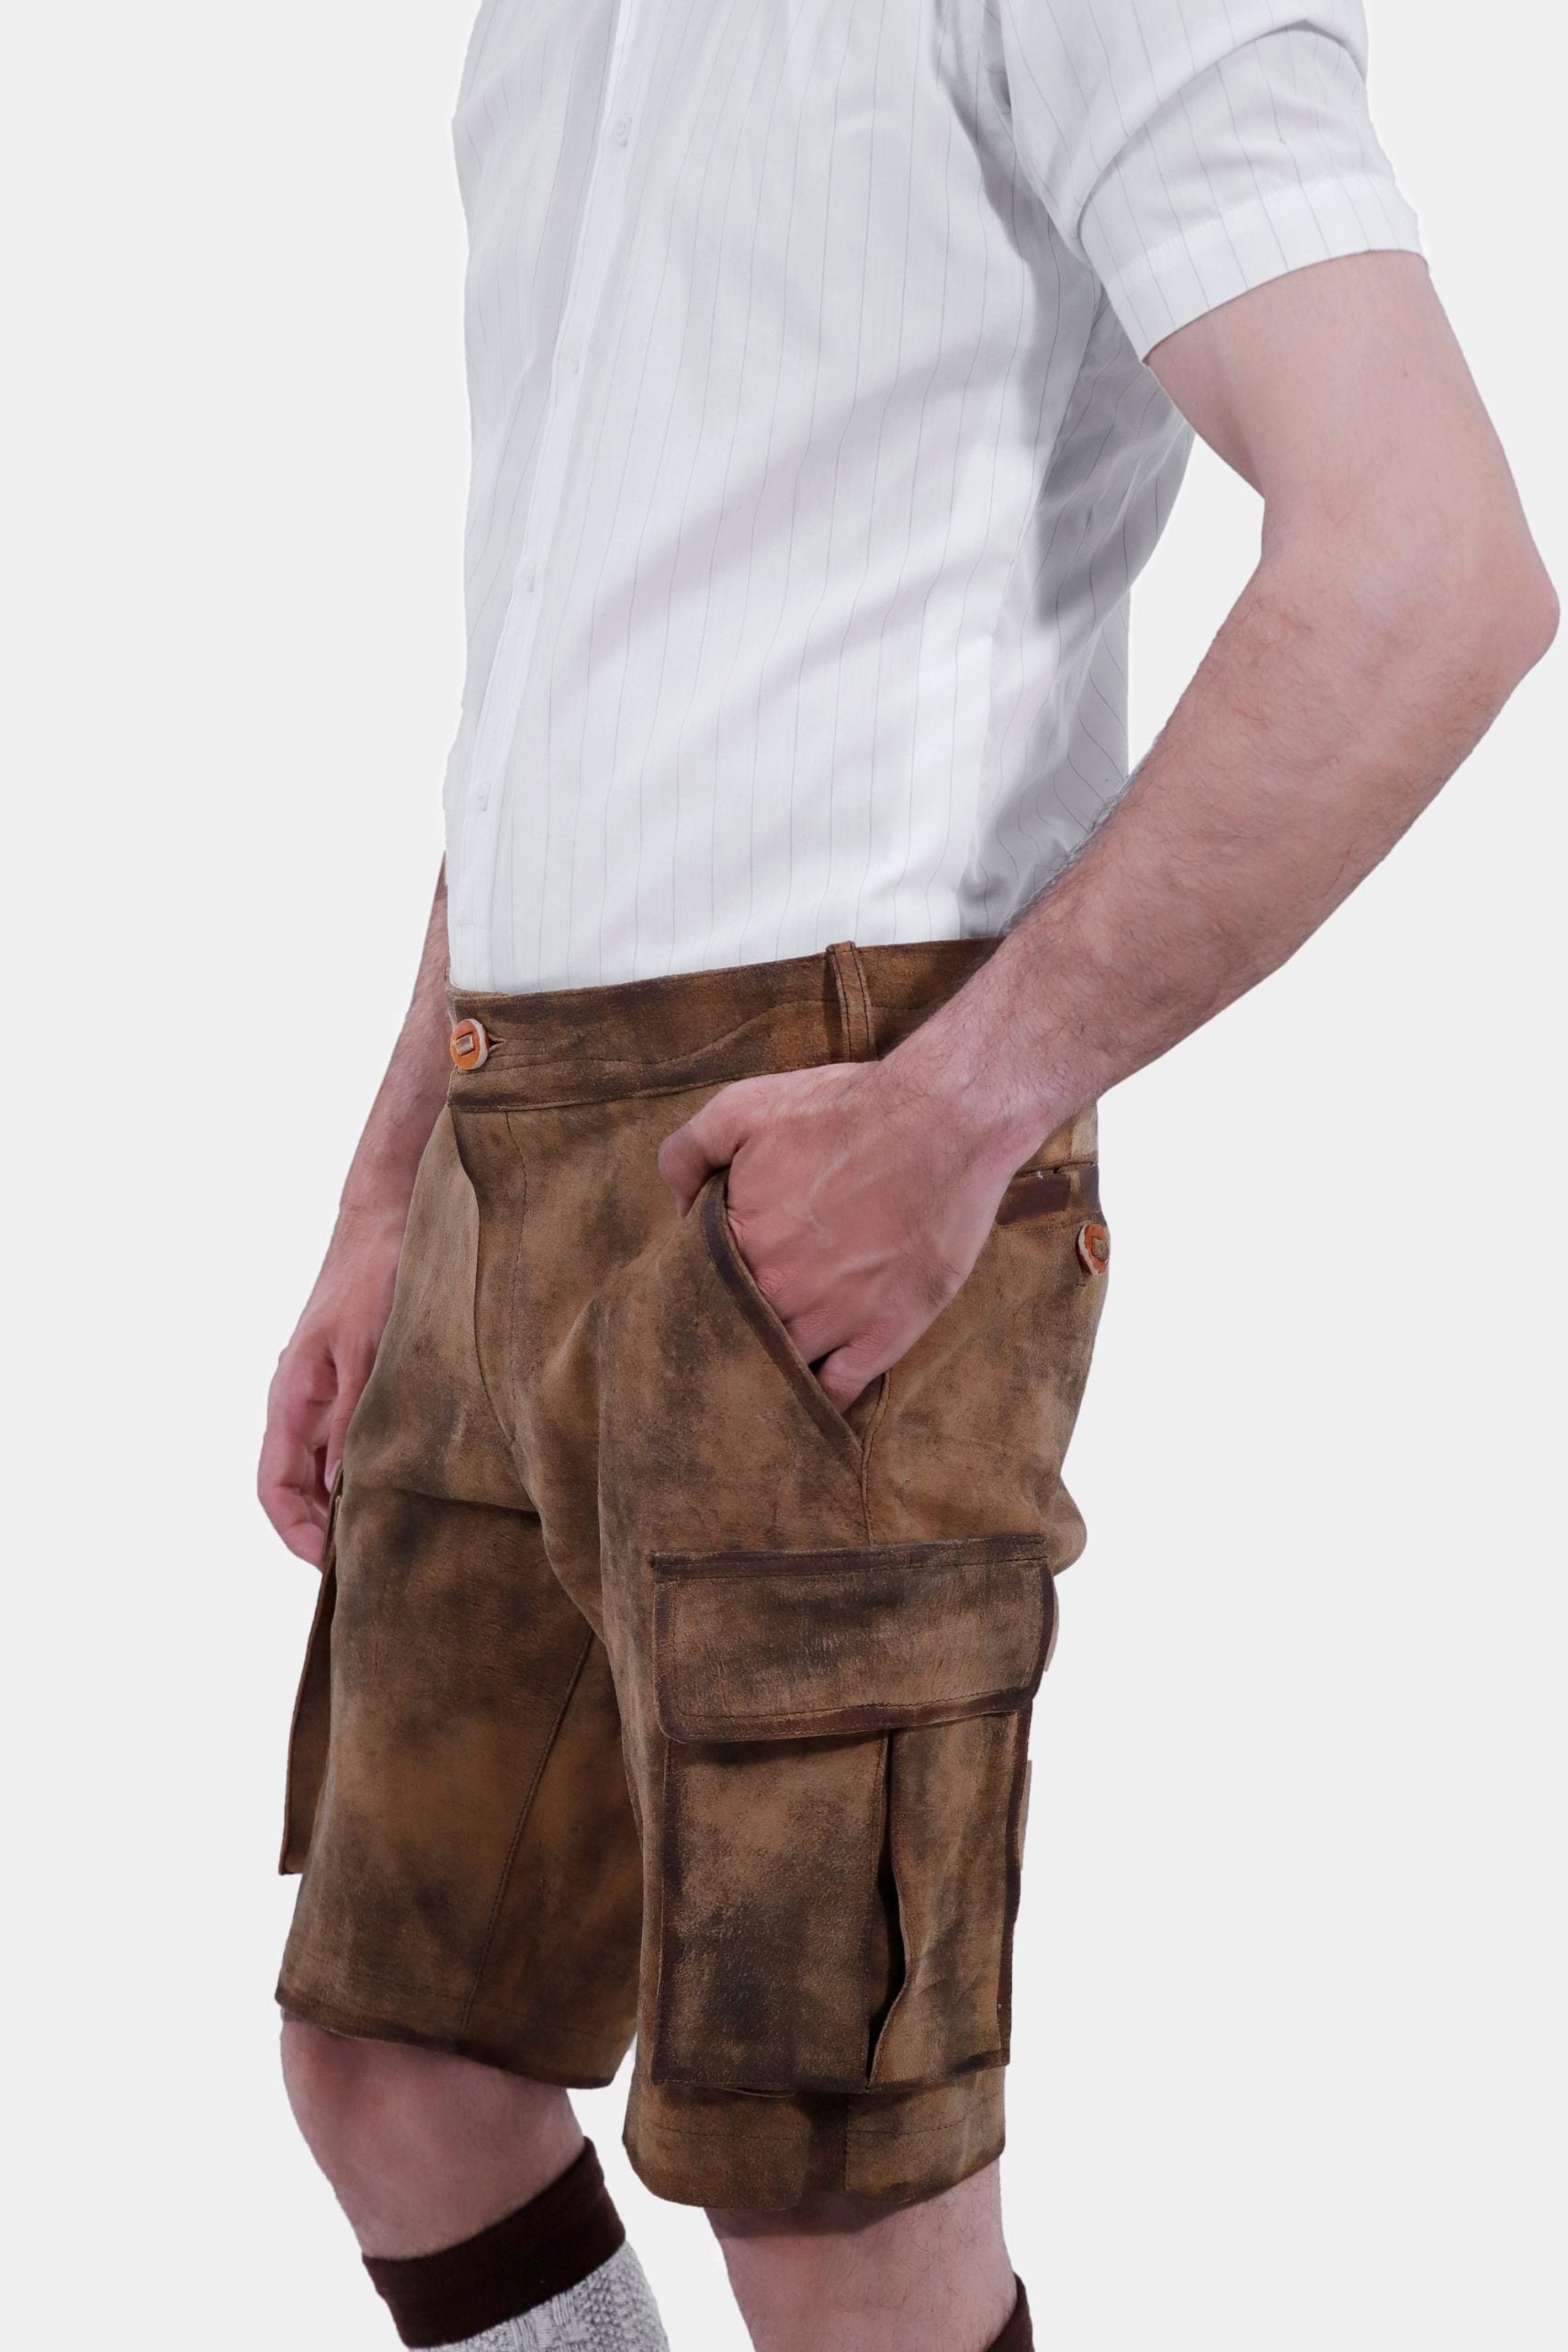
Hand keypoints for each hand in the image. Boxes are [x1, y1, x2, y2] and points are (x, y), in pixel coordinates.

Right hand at [258, 1205, 405, 1564]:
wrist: (386, 1218)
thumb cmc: (372, 1275)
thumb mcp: (367, 1350)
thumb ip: (354, 1416)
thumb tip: (345, 1488)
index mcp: (291, 1398)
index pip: (274, 1487)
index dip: (296, 1534)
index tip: (331, 1568)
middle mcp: (302, 1402)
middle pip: (298, 1487)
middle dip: (323, 1530)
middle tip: (369, 1566)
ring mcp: (327, 1392)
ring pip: (326, 1467)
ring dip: (347, 1502)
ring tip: (390, 1535)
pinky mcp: (356, 1379)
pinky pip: (353, 1439)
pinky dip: (368, 1468)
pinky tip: (407, 1483)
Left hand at [658, 1058, 1023, 1410]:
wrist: (947, 1120)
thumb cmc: (847, 1110)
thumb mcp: (746, 1107)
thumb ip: (688, 1151)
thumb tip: (674, 1206)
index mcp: (739, 1242)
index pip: (696, 1290)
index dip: (700, 1290)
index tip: (707, 1290)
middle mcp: (782, 1290)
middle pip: (739, 1334)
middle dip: (733, 1334)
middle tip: (736, 1333)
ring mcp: (836, 1318)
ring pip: (785, 1365)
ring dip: (774, 1367)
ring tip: (767, 1369)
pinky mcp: (887, 1332)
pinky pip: (841, 1390)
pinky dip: (823, 1399)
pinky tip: (813, 1397)